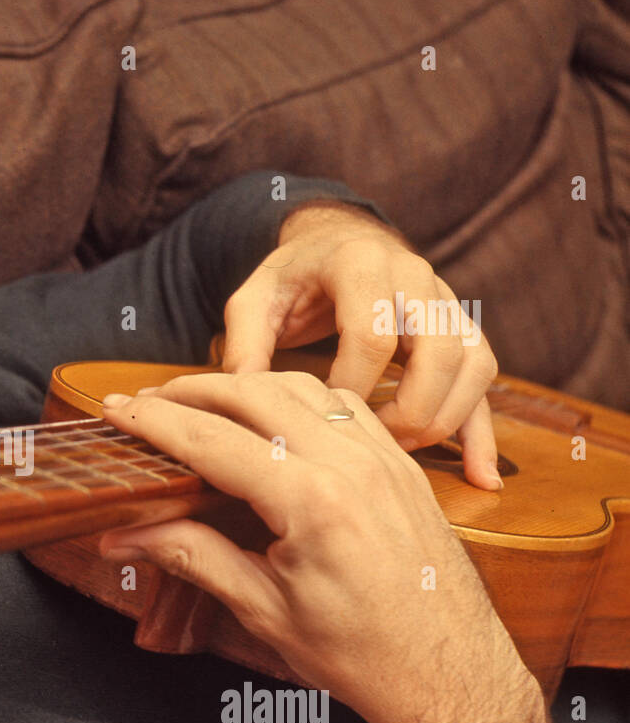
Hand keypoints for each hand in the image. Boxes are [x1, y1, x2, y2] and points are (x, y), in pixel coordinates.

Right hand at [97, 370, 553, 722]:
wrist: (449, 676)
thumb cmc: (362, 654)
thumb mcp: (264, 609)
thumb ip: (190, 556)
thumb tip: (123, 535)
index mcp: (312, 503)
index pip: (212, 440)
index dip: (155, 422)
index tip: (116, 410)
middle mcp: (352, 466)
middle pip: (254, 393)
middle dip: (192, 388)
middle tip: (147, 400)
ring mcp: (384, 460)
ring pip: (302, 386)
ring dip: (246, 384)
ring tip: (202, 399)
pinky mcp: (402, 466)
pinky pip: (344, 406)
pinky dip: (298, 395)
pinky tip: (273, 413)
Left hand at [221, 201, 502, 491]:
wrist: (335, 244)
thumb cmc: (291, 280)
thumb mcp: (255, 300)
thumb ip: (243, 343)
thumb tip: (237, 398)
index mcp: (361, 264)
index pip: (373, 335)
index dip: (351, 388)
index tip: (322, 422)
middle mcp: (416, 277)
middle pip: (437, 354)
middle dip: (405, 411)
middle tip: (366, 445)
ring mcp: (448, 302)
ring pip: (471, 366)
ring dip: (441, 419)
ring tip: (397, 452)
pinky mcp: (463, 330)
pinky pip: (485, 378)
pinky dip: (482, 430)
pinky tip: (480, 477)